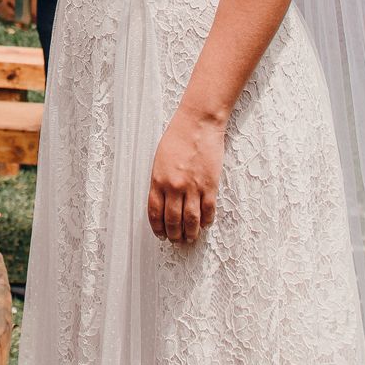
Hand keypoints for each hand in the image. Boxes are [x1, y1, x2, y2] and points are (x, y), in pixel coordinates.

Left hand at [148, 107, 224, 244]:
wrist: (198, 124)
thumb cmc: (177, 137)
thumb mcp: (160, 159)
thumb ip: (160, 181)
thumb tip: (163, 201)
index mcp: (158, 180)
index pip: (155, 212)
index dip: (158, 227)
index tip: (161, 235)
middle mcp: (174, 187)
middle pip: (173, 220)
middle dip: (174, 234)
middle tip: (176, 240)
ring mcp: (193, 187)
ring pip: (191, 220)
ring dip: (190, 233)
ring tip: (190, 238)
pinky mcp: (210, 186)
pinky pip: (208, 210)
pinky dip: (206, 221)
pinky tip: (205, 225)